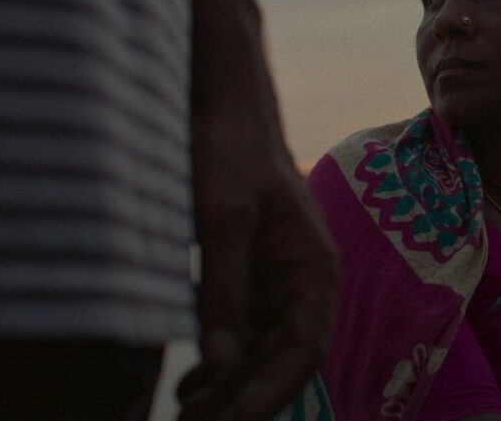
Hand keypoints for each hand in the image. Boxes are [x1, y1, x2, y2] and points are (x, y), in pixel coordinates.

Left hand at [177, 119, 338, 420]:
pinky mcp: (250, 281)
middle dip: (241, 401)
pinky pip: (241, 336)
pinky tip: (189, 384)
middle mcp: (303, 286)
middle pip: (280, 363)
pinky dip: (218, 365)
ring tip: (185, 414)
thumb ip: (223, 290)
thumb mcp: (223, 218)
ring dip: (228, 389)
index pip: (304, 352)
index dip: (269, 395)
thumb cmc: (232, 152)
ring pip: (259, 356)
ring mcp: (277, 286)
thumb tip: (220, 360)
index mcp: (315, 270)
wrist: (225, 109)